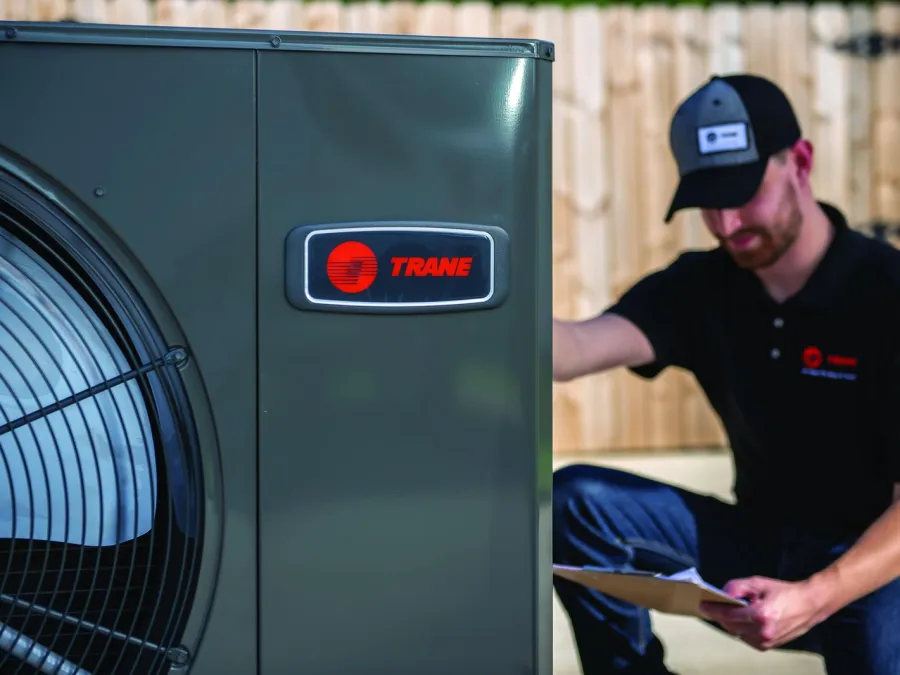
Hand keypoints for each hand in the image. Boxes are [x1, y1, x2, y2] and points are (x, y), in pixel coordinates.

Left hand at [699, 576, 828, 650]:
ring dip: (732, 623)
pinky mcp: (770, 645)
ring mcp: (767, 641)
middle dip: (721, 616)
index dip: (713, 610)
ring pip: (738, 634)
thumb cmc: (784, 592)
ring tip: (735, 611)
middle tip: (715, 606)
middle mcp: (764, 631)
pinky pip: (747, 639)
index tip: (702, 606)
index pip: (728, 616)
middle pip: (730, 627)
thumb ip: (738, 587)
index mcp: (761, 615)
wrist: (809, 605)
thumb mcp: (758, 583)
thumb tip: (723, 593)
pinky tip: (746, 620)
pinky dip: (743, 630)